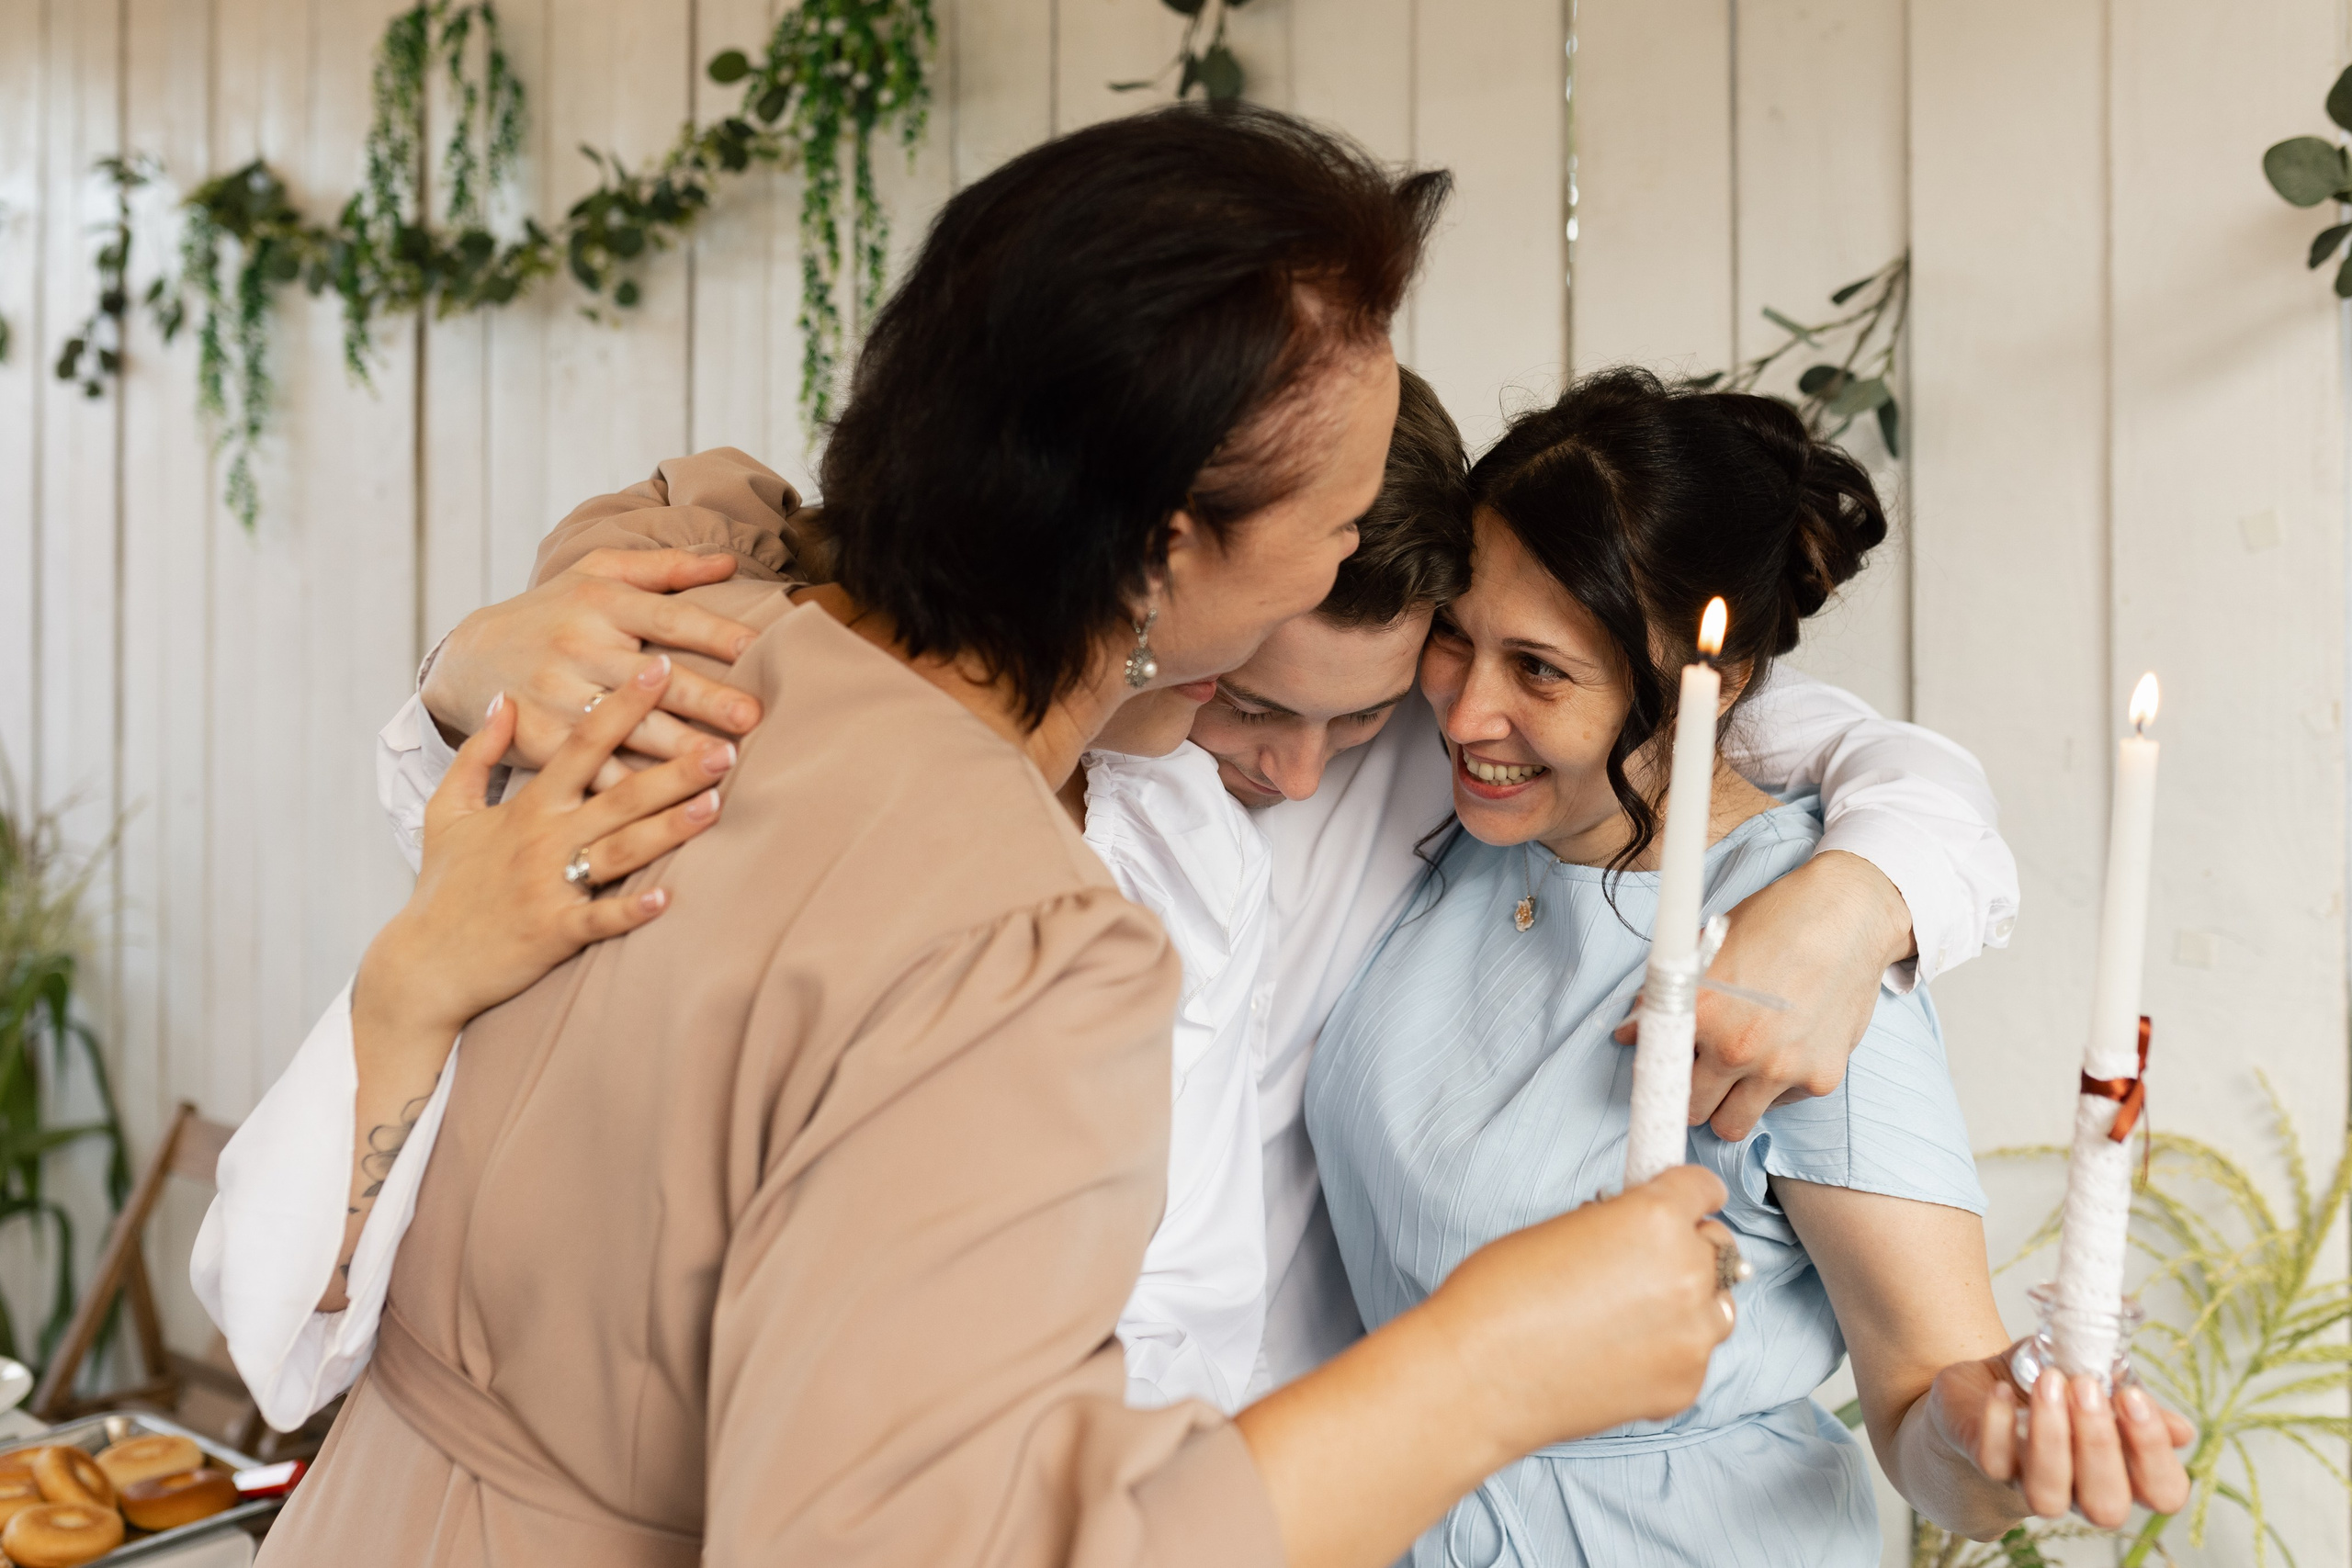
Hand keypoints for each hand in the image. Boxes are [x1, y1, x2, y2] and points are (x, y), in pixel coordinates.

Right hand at [359, 654, 736, 1039]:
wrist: (424, 965)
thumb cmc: (443, 885)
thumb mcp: (446, 810)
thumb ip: (476, 754)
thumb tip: (500, 700)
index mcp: (527, 807)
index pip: (582, 744)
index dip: (623, 705)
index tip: (663, 669)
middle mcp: (542, 839)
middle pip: (618, 795)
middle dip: (674, 769)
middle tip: (724, 745)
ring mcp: (549, 885)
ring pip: (619, 850)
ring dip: (668, 828)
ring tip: (714, 804)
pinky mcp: (553, 932)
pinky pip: (599, 919)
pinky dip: (630, 910)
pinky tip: (667, 898)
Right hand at [421, 547, 763, 785]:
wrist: (467, 659)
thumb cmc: (551, 613)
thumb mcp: (595, 574)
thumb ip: (664, 567)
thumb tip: (728, 563)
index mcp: (599, 604)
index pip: (665, 616)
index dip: (710, 630)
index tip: (755, 646)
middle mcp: (578, 650)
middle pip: (651, 681)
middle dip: (703, 699)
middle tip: (750, 717)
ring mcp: (558, 699)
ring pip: (626, 732)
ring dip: (675, 753)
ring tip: (721, 765)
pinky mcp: (541, 743)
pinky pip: (594, 771)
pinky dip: (630, 790)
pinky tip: (670, 806)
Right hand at [1420, 1165, 1737, 1458]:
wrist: (1475, 1375)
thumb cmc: (1498, 1296)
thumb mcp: (1563, 1229)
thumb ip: (1619, 1226)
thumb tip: (1639, 1237)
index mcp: (1656, 1217)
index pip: (1703, 1188)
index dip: (1689, 1194)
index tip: (1688, 1203)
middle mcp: (1687, 1272)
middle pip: (1718, 1247)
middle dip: (1687, 1249)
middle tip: (1645, 1263)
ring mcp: (1692, 1336)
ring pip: (1715, 1306)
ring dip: (1687, 1303)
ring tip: (1632, 1314)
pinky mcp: (1684, 1386)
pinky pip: (1693, 1357)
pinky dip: (1667, 1352)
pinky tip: (1618, 1354)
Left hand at [1614, 850, 1914, 1140]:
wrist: (1846, 915)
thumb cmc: (1773, 924)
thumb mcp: (1707, 950)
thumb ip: (1665, 998)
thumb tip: (1629, 1031)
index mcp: (1699, 1014)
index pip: (1658, 1077)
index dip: (1656, 1084)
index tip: (1659, 1087)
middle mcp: (1735, 1049)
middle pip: (1694, 1113)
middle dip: (1693, 1097)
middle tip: (1701, 1079)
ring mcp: (1780, 1069)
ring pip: (1734, 1124)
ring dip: (1729, 1108)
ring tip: (1737, 1077)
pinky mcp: (1819, 1079)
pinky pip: (1781, 1104)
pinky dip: (1776, 1089)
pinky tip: (1785, 1050)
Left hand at [1933, 1357, 2192, 1530]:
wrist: (1981, 1392)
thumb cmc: (2049, 1388)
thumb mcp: (2094, 1379)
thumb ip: (2134, 1400)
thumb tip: (2182, 1430)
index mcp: (2121, 1472)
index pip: (2162, 1492)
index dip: (2154, 1454)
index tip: (2133, 1397)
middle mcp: (2078, 1490)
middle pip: (2107, 1505)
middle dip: (2101, 1445)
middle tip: (2087, 1387)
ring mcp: (2028, 1484)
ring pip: (2047, 1496)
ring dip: (2051, 1437)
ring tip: (2048, 1382)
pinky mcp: (1985, 1465)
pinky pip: (1993, 1462)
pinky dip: (1997, 1423)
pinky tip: (2000, 1390)